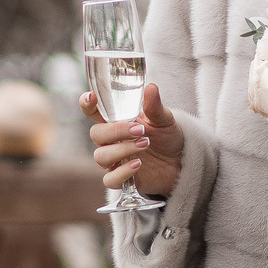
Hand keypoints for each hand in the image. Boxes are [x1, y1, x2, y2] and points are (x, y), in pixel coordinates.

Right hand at [81, 82, 183, 199]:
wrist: (180, 162)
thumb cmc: (166, 137)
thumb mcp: (163, 119)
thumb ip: (154, 106)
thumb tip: (151, 87)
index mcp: (116, 121)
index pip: (93, 111)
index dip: (87, 104)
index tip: (92, 97)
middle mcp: (111, 141)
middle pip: (96, 134)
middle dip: (116, 131)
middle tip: (140, 130)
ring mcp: (114, 160)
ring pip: (101, 157)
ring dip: (122, 150)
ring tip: (144, 144)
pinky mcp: (121, 178)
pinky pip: (110, 179)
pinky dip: (122, 172)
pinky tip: (138, 164)